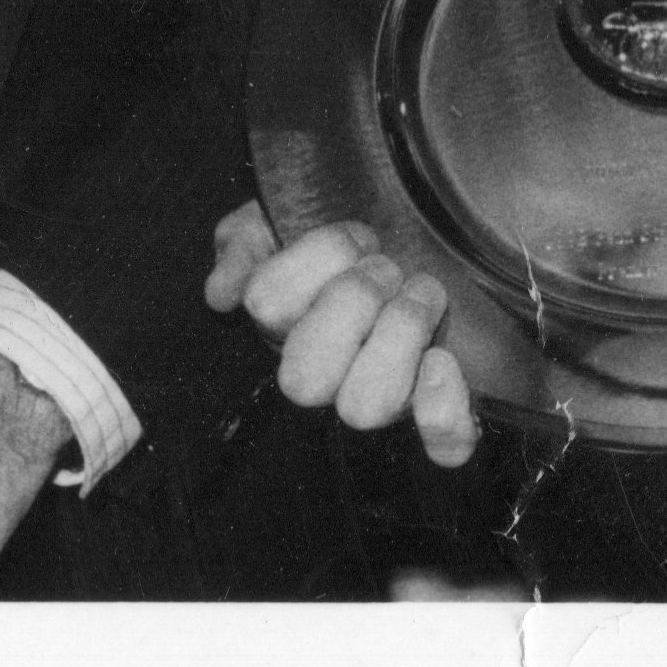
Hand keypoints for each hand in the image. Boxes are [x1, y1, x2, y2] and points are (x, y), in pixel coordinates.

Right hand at [205, 199, 477, 469]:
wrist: (431, 246)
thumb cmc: (356, 243)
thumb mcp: (288, 221)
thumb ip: (246, 242)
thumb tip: (222, 293)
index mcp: (288, 325)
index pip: (267, 304)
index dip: (315, 260)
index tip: (357, 235)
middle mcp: (328, 374)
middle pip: (305, 376)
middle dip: (353, 301)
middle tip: (386, 267)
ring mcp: (381, 403)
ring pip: (365, 407)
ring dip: (399, 336)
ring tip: (423, 292)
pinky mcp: (440, 421)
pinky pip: (444, 444)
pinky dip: (443, 409)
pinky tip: (443, 361)